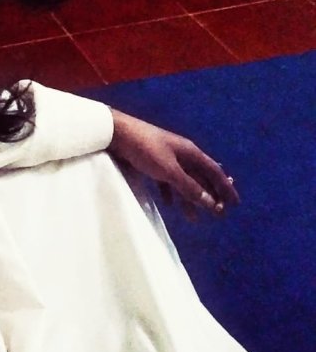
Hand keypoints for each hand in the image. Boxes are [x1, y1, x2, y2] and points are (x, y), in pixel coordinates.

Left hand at [108, 109, 239, 218]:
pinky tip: (169, 204)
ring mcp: (166, 157)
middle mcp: (181, 153)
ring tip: (194, 218)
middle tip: (219, 213)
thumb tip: (210, 203)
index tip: (235, 204)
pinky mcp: (151, 161)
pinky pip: (167, 180)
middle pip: (201, 177)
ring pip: (184, 181)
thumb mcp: (169, 170)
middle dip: (210, 195)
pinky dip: (171, 192)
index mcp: (190, 152)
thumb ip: (189, 187)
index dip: (226, 188)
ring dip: (190, 198)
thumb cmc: (145, 149)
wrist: (116, 133)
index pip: (214, 171)